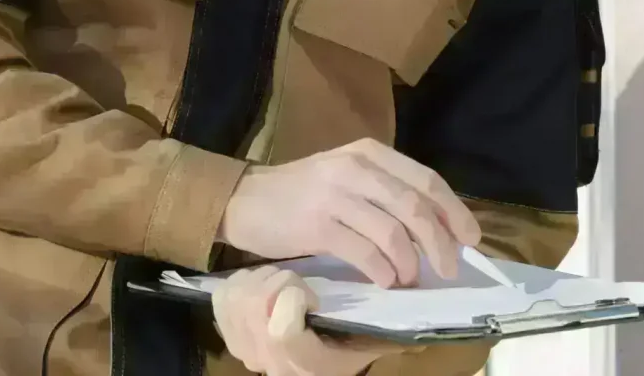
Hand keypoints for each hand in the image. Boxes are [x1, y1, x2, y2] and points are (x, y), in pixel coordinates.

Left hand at [213, 266, 394, 375]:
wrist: (301, 370)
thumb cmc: (338, 353)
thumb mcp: (363, 348)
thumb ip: (385, 337)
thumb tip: (418, 332)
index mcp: (303, 364)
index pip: (279, 329)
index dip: (293, 297)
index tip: (314, 296)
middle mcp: (267, 361)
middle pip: (255, 302)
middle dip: (279, 280)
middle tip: (297, 283)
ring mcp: (242, 348)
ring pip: (239, 294)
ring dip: (261, 277)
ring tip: (281, 284)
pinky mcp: (227, 333)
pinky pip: (224, 294)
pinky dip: (242, 281)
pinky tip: (260, 287)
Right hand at [220, 138, 480, 287]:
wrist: (247, 199)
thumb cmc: (304, 193)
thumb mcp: (350, 178)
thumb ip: (388, 192)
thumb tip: (437, 228)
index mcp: (371, 153)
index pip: (426, 180)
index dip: (454, 211)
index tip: (471, 239)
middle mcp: (356, 168)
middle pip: (415, 206)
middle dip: (440, 242)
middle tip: (449, 268)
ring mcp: (335, 194)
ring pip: (393, 231)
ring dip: (410, 262)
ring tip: (409, 278)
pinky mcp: (317, 224)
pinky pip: (364, 251)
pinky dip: (383, 271)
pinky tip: (386, 281)